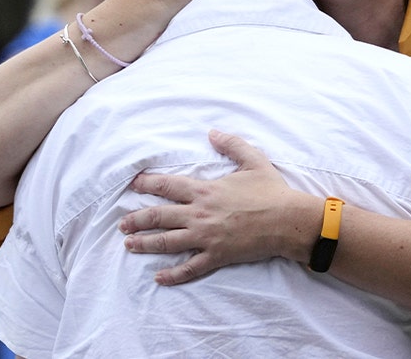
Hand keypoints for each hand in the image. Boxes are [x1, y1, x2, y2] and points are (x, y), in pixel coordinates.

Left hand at [118, 130, 312, 284]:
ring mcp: (206, 237)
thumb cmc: (271, 191)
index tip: (133, 184)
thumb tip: (212, 133)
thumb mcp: (253, 160)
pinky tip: (159, 277)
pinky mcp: (216, 256)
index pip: (168, 186)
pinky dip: (173, 274)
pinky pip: (190, 267)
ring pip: (167, 242)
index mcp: (205, 190)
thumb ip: (231, 145)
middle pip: (159, 216)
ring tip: (129, 245)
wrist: (288, 221)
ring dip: (145, 243)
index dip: (148, 184)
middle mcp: (200, 214)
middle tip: (122, 223)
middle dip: (137, 219)